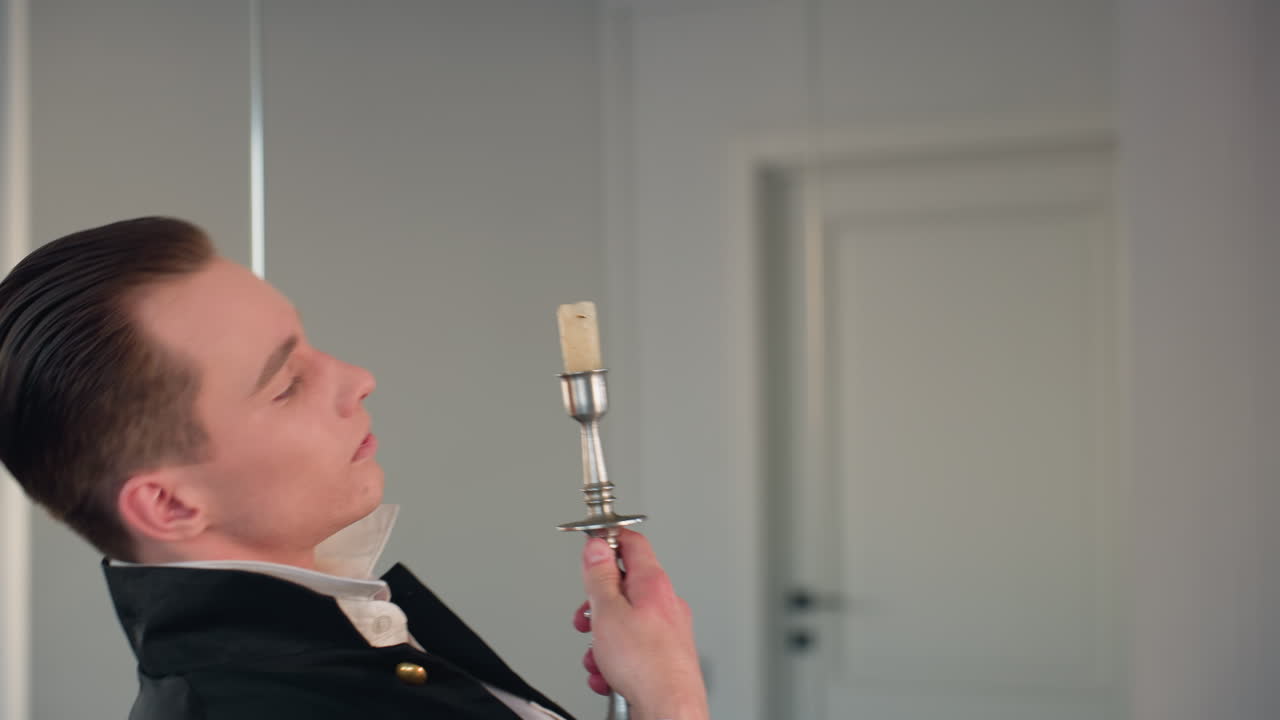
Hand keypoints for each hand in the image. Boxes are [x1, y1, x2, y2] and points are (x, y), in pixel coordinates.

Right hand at [573, 529, 708, 719]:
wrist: (668, 710)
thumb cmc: (646, 666)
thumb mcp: (607, 612)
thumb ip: (599, 576)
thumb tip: (597, 546)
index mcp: (652, 583)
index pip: (631, 542)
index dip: (607, 541)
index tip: (589, 549)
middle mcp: (665, 602)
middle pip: (622, 587)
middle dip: (596, 605)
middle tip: (586, 619)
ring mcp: (667, 630)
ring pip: (623, 622)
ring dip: (601, 639)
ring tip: (598, 656)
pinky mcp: (664, 656)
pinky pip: (630, 648)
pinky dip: (614, 660)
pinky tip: (608, 674)